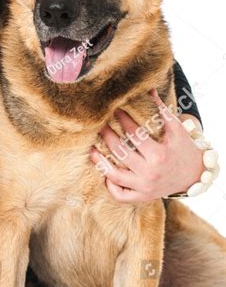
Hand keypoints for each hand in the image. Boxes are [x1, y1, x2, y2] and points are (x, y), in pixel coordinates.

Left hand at [89, 89, 204, 202]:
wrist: (195, 176)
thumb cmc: (183, 148)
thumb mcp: (176, 129)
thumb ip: (162, 110)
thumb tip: (150, 89)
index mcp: (159, 154)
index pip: (134, 134)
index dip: (122, 119)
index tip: (114, 108)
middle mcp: (150, 173)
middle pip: (120, 152)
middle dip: (107, 135)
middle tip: (98, 124)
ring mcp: (144, 187)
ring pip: (115, 175)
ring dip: (100, 161)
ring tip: (91, 148)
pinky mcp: (141, 197)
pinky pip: (120, 195)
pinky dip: (110, 185)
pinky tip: (105, 172)